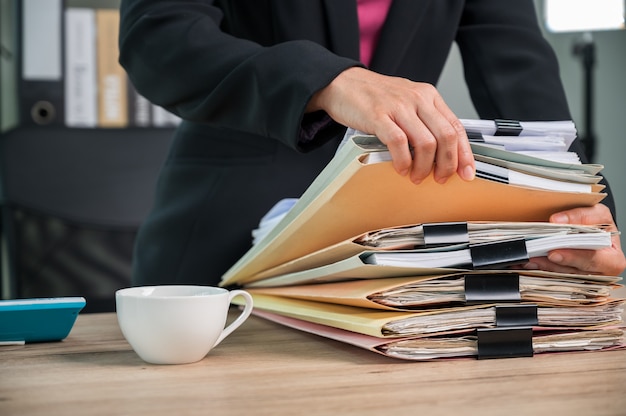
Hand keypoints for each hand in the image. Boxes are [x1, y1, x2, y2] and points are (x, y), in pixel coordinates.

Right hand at [307, 67, 474, 184]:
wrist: (341, 83)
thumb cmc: (373, 97)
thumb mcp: (406, 101)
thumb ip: (423, 120)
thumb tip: (440, 153)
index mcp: (429, 95)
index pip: (456, 127)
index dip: (465, 153)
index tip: (467, 173)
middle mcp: (417, 98)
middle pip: (446, 136)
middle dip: (447, 164)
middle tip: (440, 179)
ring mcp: (398, 106)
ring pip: (426, 143)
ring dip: (424, 167)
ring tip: (417, 177)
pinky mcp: (378, 115)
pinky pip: (399, 143)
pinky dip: (403, 161)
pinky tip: (400, 169)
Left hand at [522, 204, 625, 275]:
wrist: (595, 231)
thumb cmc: (599, 225)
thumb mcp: (598, 214)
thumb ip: (581, 216)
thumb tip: (557, 221)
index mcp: (613, 259)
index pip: (594, 259)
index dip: (574, 256)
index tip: (554, 252)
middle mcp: (599, 274)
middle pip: (574, 272)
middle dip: (553, 264)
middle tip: (537, 256)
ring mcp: (583, 280)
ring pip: (562, 276)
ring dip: (543, 267)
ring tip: (529, 257)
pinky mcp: (569, 280)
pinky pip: (554, 277)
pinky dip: (540, 269)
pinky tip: (529, 262)